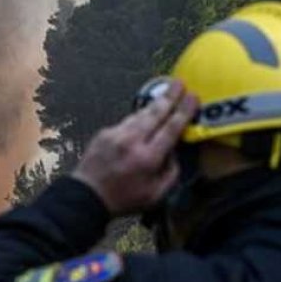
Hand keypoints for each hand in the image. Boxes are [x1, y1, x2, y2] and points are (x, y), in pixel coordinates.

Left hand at [72, 80, 198, 216]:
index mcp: (148, 158)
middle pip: (155, 113)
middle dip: (170, 96)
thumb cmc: (123, 199)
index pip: (171, 128)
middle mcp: (132, 142)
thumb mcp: (155, 196)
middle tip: (180, 82)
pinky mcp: (105, 133)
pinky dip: (138, 117)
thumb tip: (174, 152)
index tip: (193, 97)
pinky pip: (126, 121)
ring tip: (166, 93)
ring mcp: (116, 135)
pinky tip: (145, 114)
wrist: (87, 196)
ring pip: (140, 114)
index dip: (184, 111)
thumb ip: (170, 173)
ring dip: (154, 103)